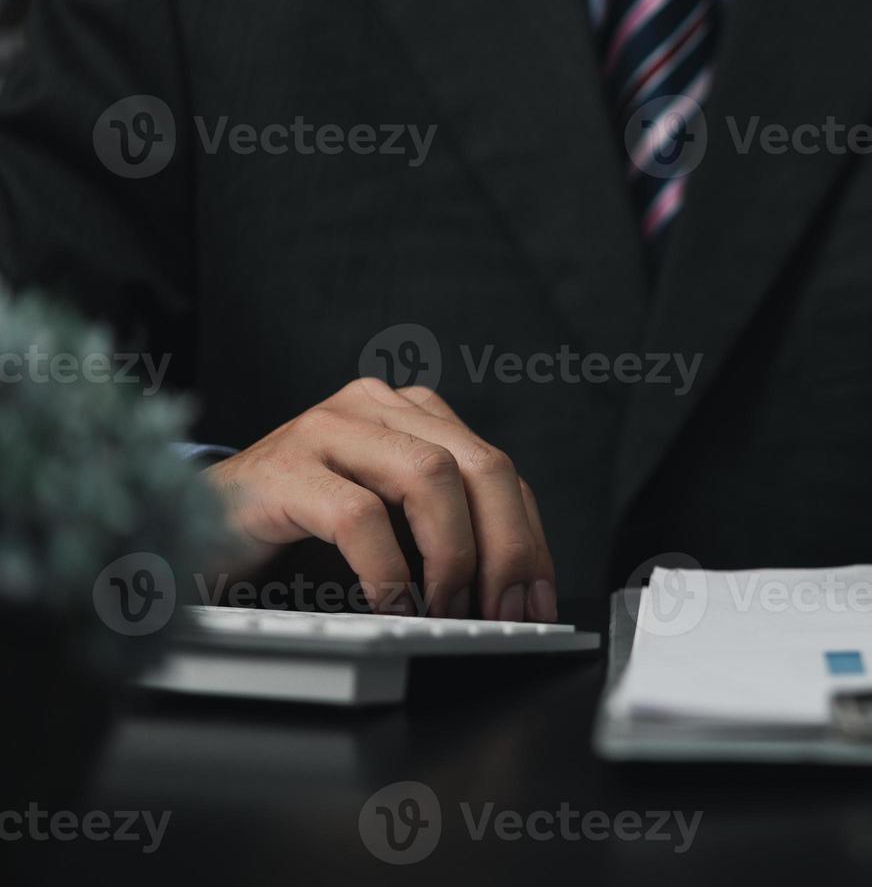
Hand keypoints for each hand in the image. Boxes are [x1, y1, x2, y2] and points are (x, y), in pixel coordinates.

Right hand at [204, 378, 555, 620]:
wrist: (187, 525)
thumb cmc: (295, 529)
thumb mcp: (385, 519)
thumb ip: (440, 528)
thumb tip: (512, 587)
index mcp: (410, 414)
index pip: (497, 469)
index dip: (528, 536)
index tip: (537, 598)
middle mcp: (376, 406)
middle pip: (479, 464)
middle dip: (508, 546)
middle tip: (507, 611)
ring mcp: (327, 427)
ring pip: (432, 476)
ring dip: (455, 554)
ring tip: (450, 610)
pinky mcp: (283, 467)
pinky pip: (360, 515)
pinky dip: (388, 569)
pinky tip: (392, 605)